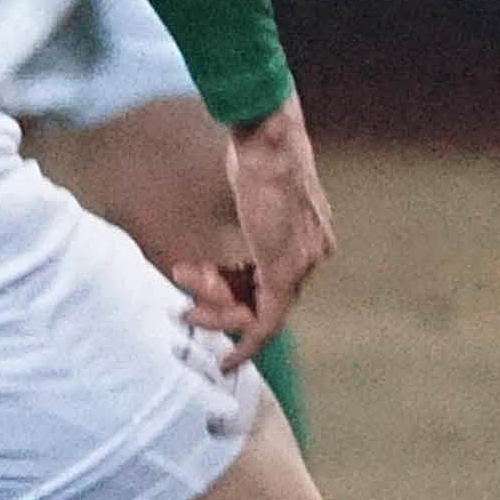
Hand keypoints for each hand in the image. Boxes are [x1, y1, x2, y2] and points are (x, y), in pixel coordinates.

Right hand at [173, 92, 336, 368]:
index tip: (225, 319)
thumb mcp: (257, 190)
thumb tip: (242, 230)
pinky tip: (227, 360)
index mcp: (311, 237)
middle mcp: (313, 254)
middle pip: (267, 301)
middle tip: (188, 308)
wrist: (267, 138)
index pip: (276, 284)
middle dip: (222, 309)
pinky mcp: (284, 269)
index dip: (246, 305)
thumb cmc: (258, 153)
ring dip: (218, 312)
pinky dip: (245, 342)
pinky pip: (266, 320)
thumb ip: (255, 219)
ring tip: (186, 296)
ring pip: (259, 311)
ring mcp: (302, 263)